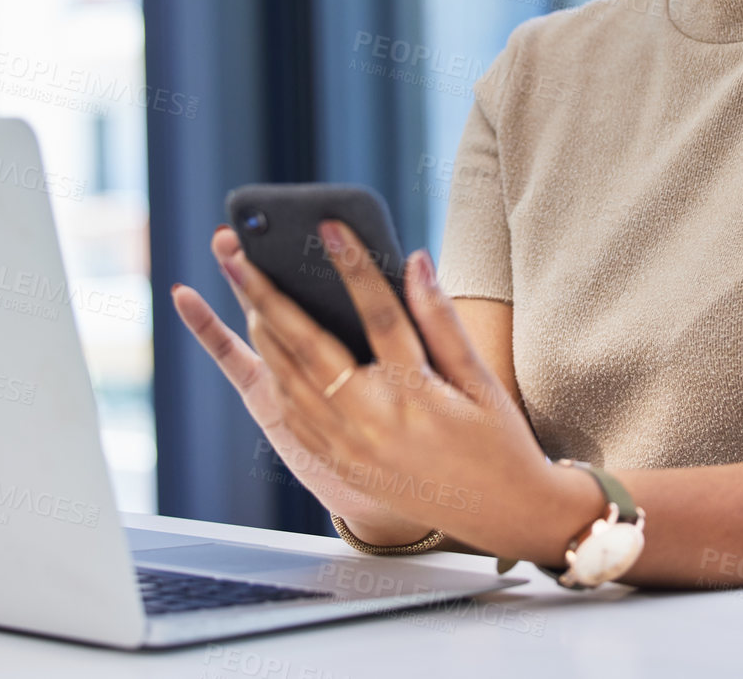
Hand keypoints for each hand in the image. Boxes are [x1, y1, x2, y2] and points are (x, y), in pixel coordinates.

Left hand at [194, 218, 598, 565]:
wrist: (502, 515)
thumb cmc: (498, 441)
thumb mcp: (481, 379)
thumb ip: (443, 320)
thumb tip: (415, 261)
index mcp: (417, 397)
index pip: (378, 317)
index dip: (353, 268)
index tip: (330, 227)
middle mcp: (375, 424)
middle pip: (310, 348)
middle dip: (269, 297)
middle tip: (240, 255)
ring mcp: (351, 449)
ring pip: (291, 382)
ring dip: (263, 332)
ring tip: (244, 287)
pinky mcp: (341, 465)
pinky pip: (294, 415)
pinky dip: (276, 375)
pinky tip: (266, 342)